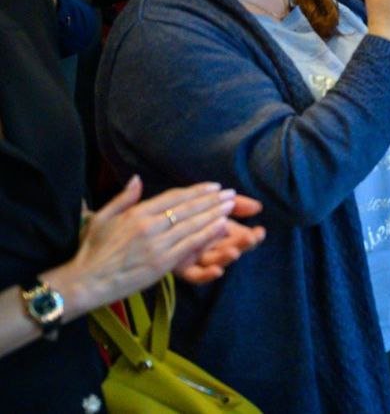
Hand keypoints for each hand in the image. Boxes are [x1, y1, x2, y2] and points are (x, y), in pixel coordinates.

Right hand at [49, 177, 233, 314]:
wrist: (84, 282)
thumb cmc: (91, 251)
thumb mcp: (101, 218)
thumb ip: (123, 198)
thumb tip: (137, 179)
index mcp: (136, 213)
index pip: (173, 197)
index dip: (196, 191)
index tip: (213, 186)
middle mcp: (149, 226)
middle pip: (187, 208)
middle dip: (212, 200)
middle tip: (231, 193)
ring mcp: (157, 245)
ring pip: (193, 225)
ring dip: (215, 214)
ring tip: (232, 205)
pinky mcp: (162, 263)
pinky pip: (190, 245)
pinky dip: (208, 234)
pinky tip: (222, 227)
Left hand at [174, 194, 265, 284]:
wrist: (156, 221)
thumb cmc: (187, 211)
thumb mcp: (213, 203)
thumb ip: (236, 204)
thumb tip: (258, 207)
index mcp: (220, 232)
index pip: (242, 237)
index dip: (253, 236)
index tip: (260, 231)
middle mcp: (210, 246)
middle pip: (230, 247)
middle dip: (242, 244)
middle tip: (252, 238)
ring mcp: (196, 257)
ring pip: (215, 260)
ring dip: (226, 257)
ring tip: (235, 252)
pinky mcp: (181, 267)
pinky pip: (196, 275)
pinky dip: (207, 275)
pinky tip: (217, 271)